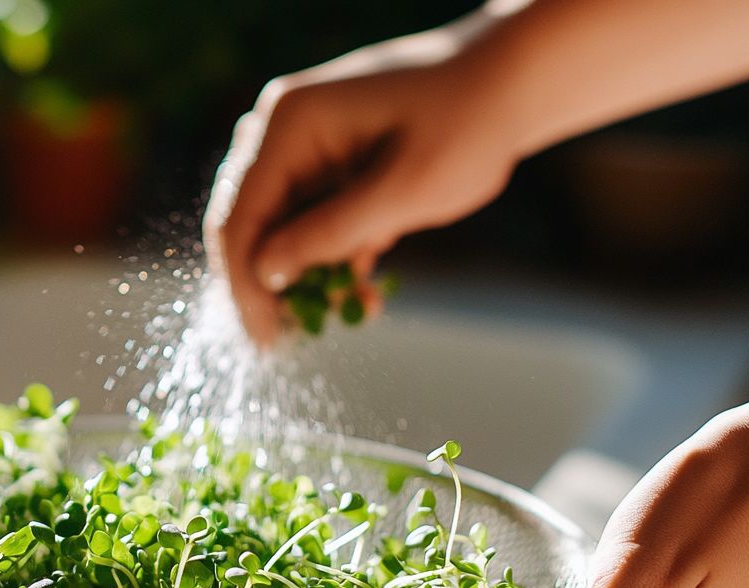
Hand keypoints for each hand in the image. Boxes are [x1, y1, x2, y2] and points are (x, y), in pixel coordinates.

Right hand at [203, 23, 520, 344]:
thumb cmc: (468, 125)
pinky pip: (306, 223)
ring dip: (305, 277)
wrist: (510, 85)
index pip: (238, 218)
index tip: (265, 341)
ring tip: (352, 309)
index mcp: (290, 124)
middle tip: (292, 340)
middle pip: (248, 225)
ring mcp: (301, 146)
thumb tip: (263, 275)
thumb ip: (330, 232)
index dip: (244, 286)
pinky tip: (361, 287)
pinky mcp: (324, 165)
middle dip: (271, 287)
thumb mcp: (405, 191)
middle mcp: (281, 130)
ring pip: (277, 230)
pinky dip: (327, 259)